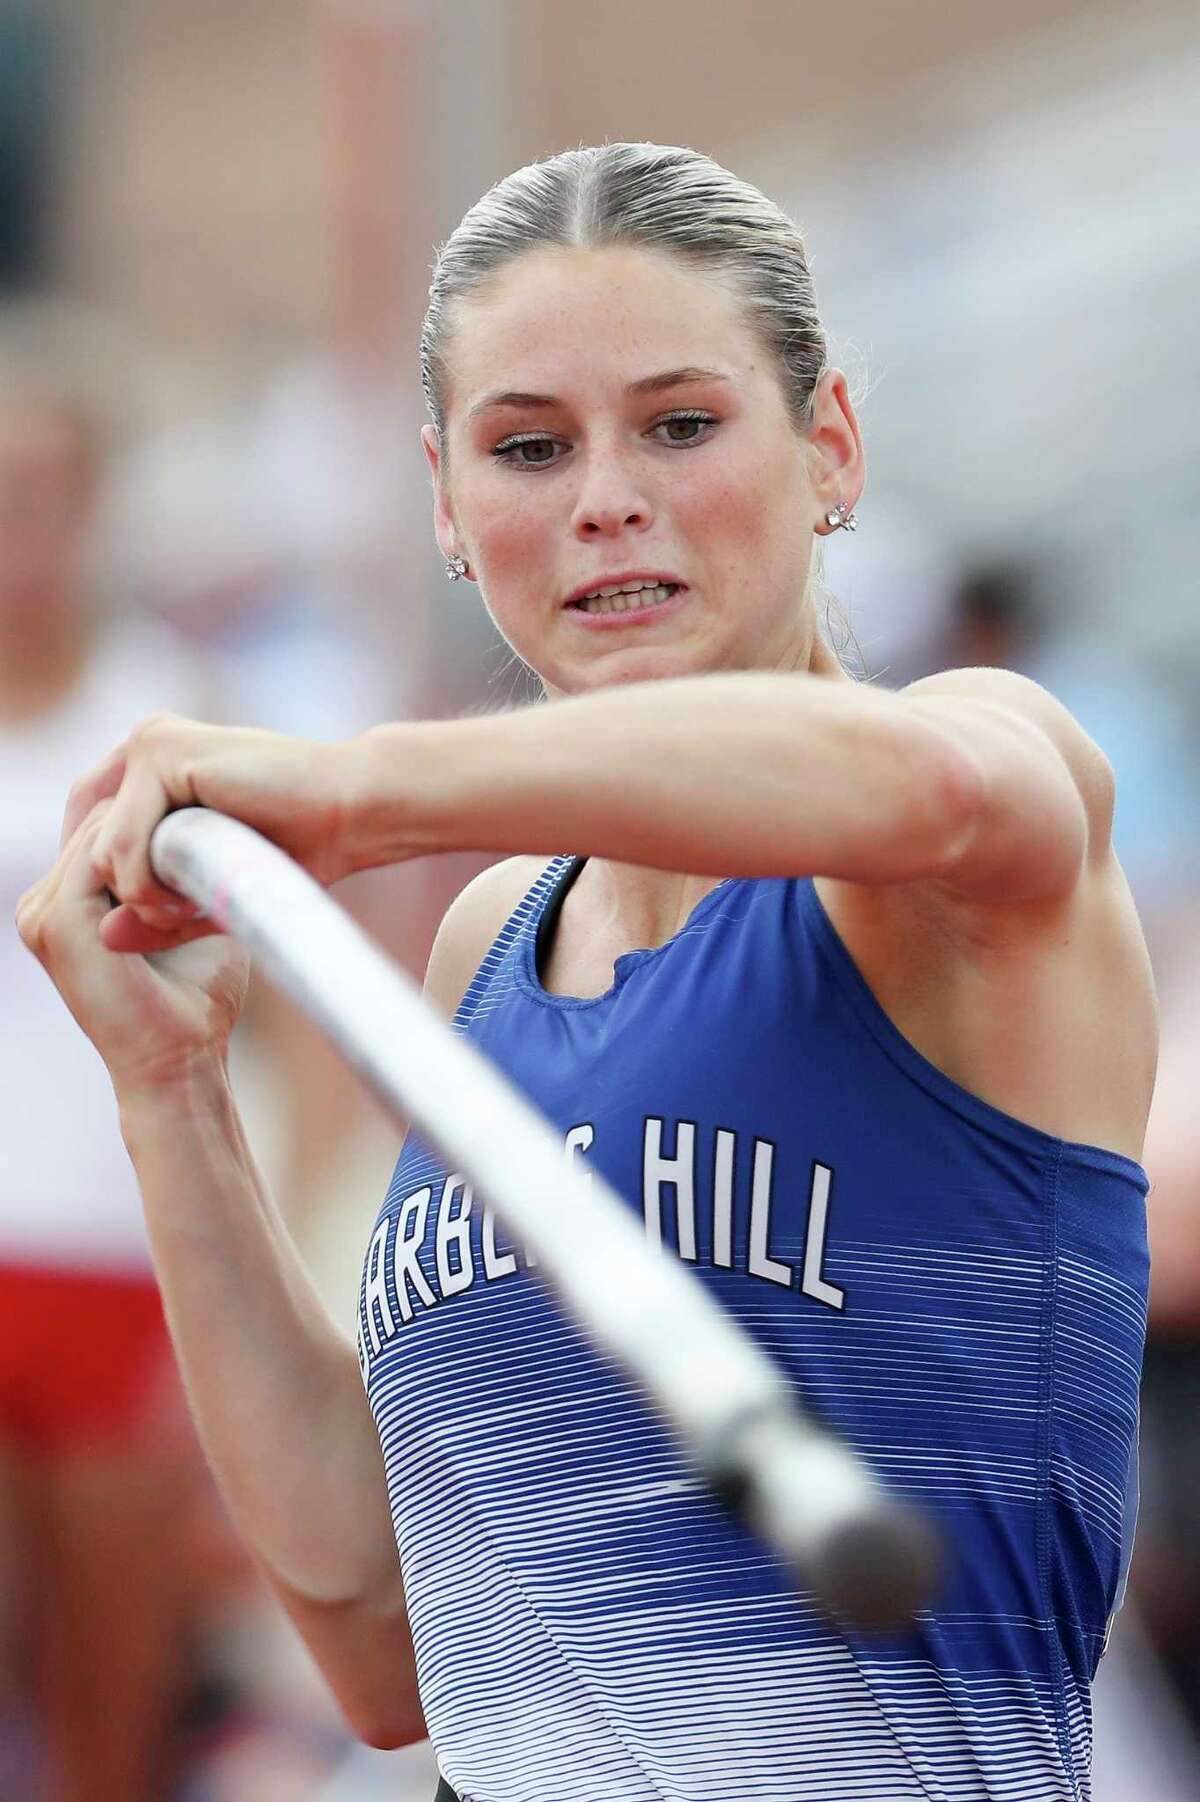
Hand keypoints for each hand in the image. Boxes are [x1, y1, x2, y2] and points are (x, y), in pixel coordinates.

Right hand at [16, 799, 251, 1097]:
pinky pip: (101, 855)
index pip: (108, 827)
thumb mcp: (191, 924)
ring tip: (212, 836)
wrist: (181, 1065)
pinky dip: (148, 850)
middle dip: (156, 811)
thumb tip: (223, 830)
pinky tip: (195, 857)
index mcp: (67, 902)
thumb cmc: (197, 1003)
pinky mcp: (57, 922)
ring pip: (103, 830)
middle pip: (101, 820)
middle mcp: (43, 903)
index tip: (216, 808)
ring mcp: (43, 912)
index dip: (159, 813)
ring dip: (157, 829)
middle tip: (218, 810)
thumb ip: (186, 879)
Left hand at [60, 714, 359, 950]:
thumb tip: (101, 937)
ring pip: (102, 849)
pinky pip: (124, 844)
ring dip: (143, 895)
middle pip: (87, 841)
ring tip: (193, 904)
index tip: (151, 920)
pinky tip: (193, 894)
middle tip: (179, 917)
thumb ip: (159, 910)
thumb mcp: (214, 889)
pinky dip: (150, 885)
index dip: (109, 882)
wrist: (352, 812)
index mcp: (156, 764)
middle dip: (126, 893)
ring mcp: (151, 744)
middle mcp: (146, 745)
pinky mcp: (162, 753)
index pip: (90, 827)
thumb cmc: (301, 848)